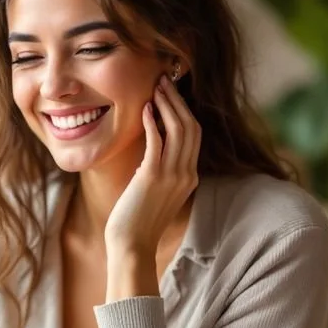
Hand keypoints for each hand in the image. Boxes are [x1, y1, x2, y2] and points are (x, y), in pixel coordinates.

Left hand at [104, 73, 200, 255]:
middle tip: (164, 81)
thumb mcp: (155, 192)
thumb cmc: (137, 221)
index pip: (195, 135)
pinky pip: (157, 141)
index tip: (170, 93)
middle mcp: (186, 174)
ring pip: (178, 129)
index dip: (184, 110)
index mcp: (190, 177)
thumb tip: (151, 147)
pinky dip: (152, 122)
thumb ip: (159, 170)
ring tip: (155, 88)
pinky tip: (145, 108)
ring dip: (167, 105)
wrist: (132, 246)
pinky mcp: (153, 177)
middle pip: (190, 126)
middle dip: (178, 100)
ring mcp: (172, 176)